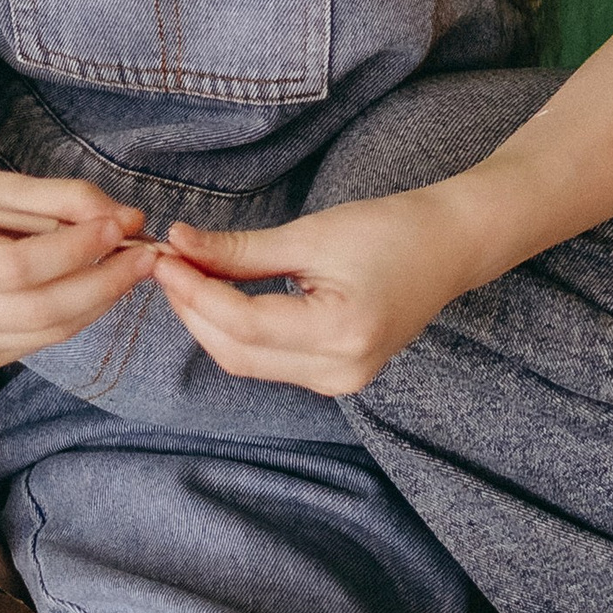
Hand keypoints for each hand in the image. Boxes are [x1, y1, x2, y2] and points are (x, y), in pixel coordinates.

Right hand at [0, 164, 159, 367]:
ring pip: (48, 331)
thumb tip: (129, 220)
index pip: (16, 267)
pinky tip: (98, 285)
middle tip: (147, 255)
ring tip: (133, 266)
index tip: (120, 227)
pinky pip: (41, 340)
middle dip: (103, 282)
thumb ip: (63, 199)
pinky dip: (78, 313)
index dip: (73, 250)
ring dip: (100, 300)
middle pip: (39, 309)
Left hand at [149, 184, 484, 393]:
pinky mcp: (333, 375)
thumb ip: (241, 251)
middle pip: (236, 352)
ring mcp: (338, 381)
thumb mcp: (311, 235)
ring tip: (185, 274)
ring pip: (247, 361)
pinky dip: (235, 330)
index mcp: (340, 334)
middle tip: (165, 262)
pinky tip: (218, 295)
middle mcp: (339, 372)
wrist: (450, 247)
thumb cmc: (392, 230)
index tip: (162, 256)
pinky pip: (267, 360)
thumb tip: (180, 246)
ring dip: (208, 321)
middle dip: (193, 309)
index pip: (242, 323)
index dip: (193, 291)